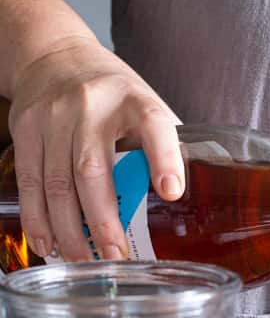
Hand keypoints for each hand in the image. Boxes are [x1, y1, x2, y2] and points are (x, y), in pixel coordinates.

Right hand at [8, 35, 183, 261]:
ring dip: (69, 229)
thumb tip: (195, 201)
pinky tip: (49, 244)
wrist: (55, 56)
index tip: (172, 193)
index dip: (164, 160)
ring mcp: (54, 117)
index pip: (154, 127)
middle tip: (115, 256)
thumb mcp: (149, 107)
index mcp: (135, 102)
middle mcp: (92, 107)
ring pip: (56, 181)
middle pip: (92, 169)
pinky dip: (37, 218)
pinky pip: (29, 181)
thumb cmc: (115, 96)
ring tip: (85, 261)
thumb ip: (168, 147)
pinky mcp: (26, 129)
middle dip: (103, 220)